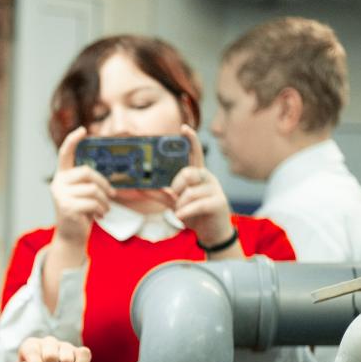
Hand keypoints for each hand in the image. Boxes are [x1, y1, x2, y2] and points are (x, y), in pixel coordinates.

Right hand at [51, 126, 114, 245]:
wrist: (71, 236)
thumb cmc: (81, 213)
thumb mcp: (84, 194)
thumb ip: (89, 183)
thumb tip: (109, 184)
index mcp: (62, 176)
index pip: (65, 154)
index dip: (73, 140)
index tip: (83, 130)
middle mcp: (58, 183)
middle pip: (87, 172)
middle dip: (104, 184)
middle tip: (112, 195)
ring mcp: (60, 195)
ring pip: (93, 190)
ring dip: (105, 201)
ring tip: (105, 209)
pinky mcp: (66, 207)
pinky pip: (92, 203)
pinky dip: (101, 210)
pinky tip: (99, 216)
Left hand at [168, 124, 235, 250]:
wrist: (212, 233)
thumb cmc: (194, 214)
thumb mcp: (175, 203)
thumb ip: (160, 194)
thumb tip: (141, 187)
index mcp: (197, 175)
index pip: (195, 153)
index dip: (190, 140)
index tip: (183, 127)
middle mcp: (207, 179)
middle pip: (189, 172)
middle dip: (176, 185)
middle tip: (174, 195)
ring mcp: (215, 190)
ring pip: (191, 191)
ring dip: (180, 204)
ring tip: (180, 212)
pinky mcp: (219, 203)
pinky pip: (198, 204)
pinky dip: (185, 211)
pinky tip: (180, 216)